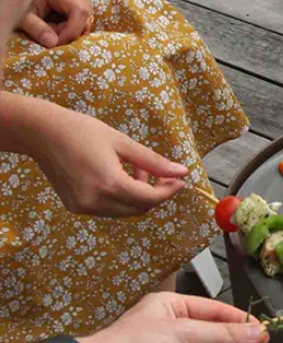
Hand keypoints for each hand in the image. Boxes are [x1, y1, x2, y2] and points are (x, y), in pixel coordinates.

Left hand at [19, 0, 92, 47]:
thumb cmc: (22, 6)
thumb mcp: (24, 17)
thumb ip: (36, 28)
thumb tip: (53, 42)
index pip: (79, 11)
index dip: (71, 30)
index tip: (55, 42)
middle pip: (83, 20)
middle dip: (67, 33)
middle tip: (47, 34)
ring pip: (85, 24)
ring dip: (68, 33)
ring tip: (50, 27)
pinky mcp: (85, 6)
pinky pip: (84, 24)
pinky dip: (71, 30)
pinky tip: (57, 25)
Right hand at [24, 99, 189, 216]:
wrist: (41, 133)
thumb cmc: (82, 131)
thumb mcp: (123, 143)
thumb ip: (154, 161)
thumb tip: (182, 172)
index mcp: (109, 184)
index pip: (151, 198)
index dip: (169, 190)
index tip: (180, 180)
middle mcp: (95, 201)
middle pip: (140, 208)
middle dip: (155, 193)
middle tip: (157, 172)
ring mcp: (84, 207)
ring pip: (125, 211)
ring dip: (138, 195)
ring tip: (135, 170)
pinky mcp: (75, 207)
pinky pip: (109, 209)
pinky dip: (121, 197)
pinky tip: (118, 176)